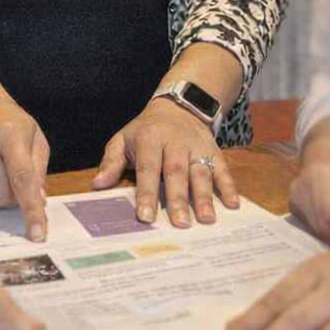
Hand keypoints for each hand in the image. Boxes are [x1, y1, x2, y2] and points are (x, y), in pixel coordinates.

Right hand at [0, 85, 49, 240]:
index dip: (31, 209)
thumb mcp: (32, 134)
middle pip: (0, 195)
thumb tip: (38, 202)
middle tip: (9, 179)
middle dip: (9, 197)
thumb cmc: (5, 119)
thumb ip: (38, 169)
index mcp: (10, 133)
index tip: (38, 235)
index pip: (23, 179)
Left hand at [91, 99, 239, 226]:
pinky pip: (223, 168)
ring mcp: (197, 146)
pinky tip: (232, 204)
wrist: (178, 106)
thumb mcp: (123, 139)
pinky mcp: (214, 150)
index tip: (145, 217)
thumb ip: (112, 162)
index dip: (146, 193)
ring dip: (205, 196)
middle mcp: (175, 143)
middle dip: (178, 199)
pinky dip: (229, 186)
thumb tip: (97, 185)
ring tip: (207, 220)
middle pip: (177, 172)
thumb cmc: (146, 130)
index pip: (148, 169)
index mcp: (149, 139)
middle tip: (180, 224)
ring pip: (201, 172)